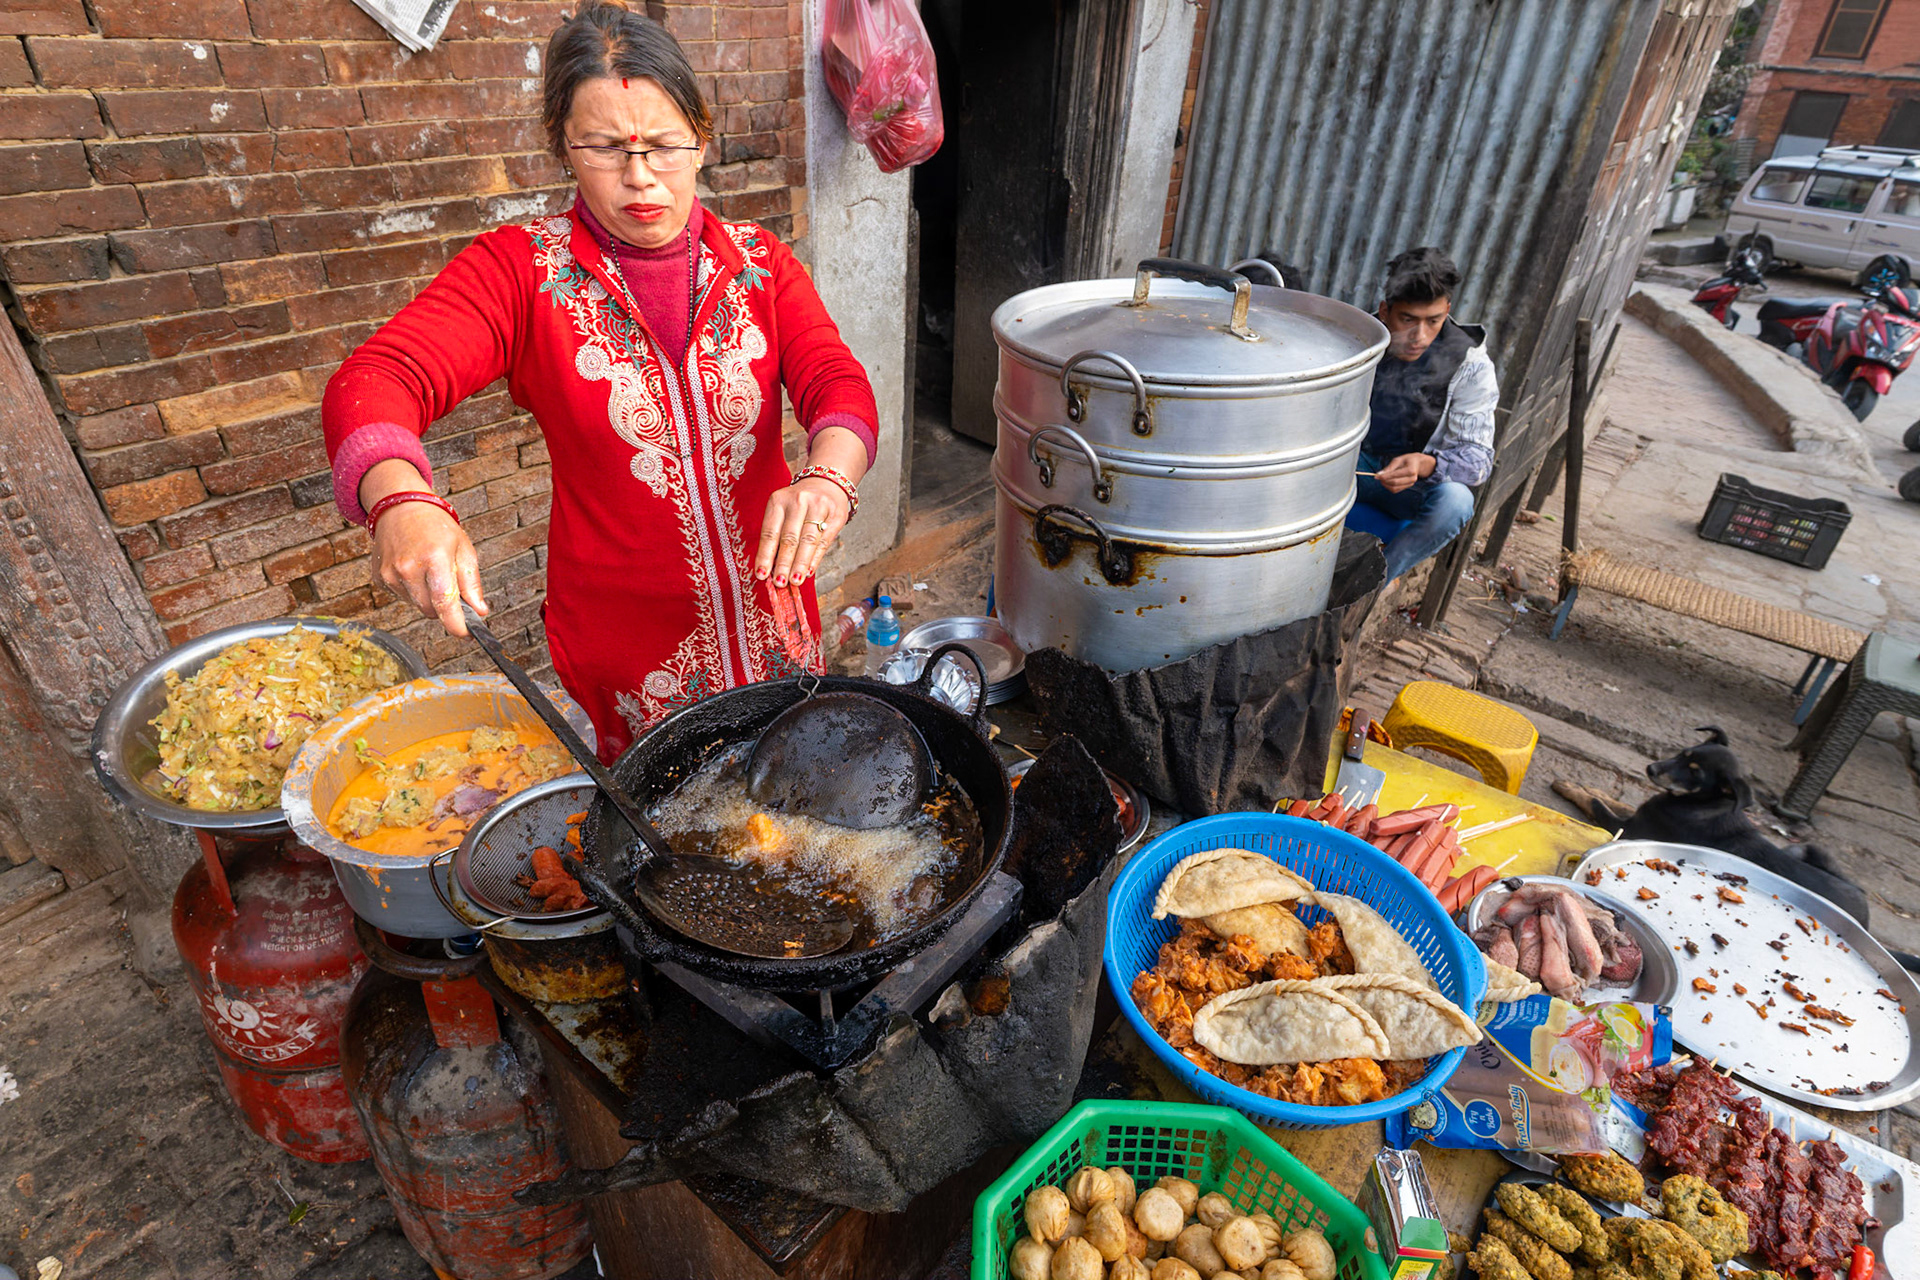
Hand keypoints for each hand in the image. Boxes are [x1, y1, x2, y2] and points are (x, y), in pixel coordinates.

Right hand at [371, 500, 487, 636]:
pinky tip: (414, 570)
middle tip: (449, 584)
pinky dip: (412, 591)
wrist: (401, 508)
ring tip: (429, 571)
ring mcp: (391, 574)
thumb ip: (471, 583)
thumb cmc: (435, 527)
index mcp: (434, 558)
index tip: (465, 633)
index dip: (457, 624)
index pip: (445, 602)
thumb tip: (480, 611)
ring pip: (417, 606)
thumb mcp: (463, 549)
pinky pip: (403, 598)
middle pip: (431, 610)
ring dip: (427, 598)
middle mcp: (408, 568)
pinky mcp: (380, 578)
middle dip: (444, 606)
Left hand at [756, 478, 849, 586]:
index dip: (765, 555)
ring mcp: (818, 507)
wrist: (826, 482)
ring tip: (794, 581)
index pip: (770, 532)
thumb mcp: (782, 511)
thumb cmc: (798, 504)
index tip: (761, 575)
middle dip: (783, 563)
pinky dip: (815, 558)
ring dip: (800, 564)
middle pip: (789, 538)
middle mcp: (798, 501)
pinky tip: (809, 571)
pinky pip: (823, 541)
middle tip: (779, 583)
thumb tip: (771, 569)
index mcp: (779, 500)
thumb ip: (777, 536)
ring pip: (807, 541)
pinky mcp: (835, 516)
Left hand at [1374, 452, 1434, 493]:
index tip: (1376, 476)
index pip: (1395, 475)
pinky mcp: (1407, 486)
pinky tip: (1387, 481)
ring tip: (1382, 479)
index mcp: (1410, 470)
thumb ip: (1389, 467)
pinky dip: (1389, 487)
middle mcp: (1412, 478)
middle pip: (1395, 483)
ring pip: (1394, 488)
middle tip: (1378, 477)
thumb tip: (1379, 474)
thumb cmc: (1407, 460)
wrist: (1418, 464)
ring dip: (1386, 485)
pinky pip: (1396, 490)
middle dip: (1384, 481)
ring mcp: (1410, 484)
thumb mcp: (1398, 460)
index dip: (1384, 476)